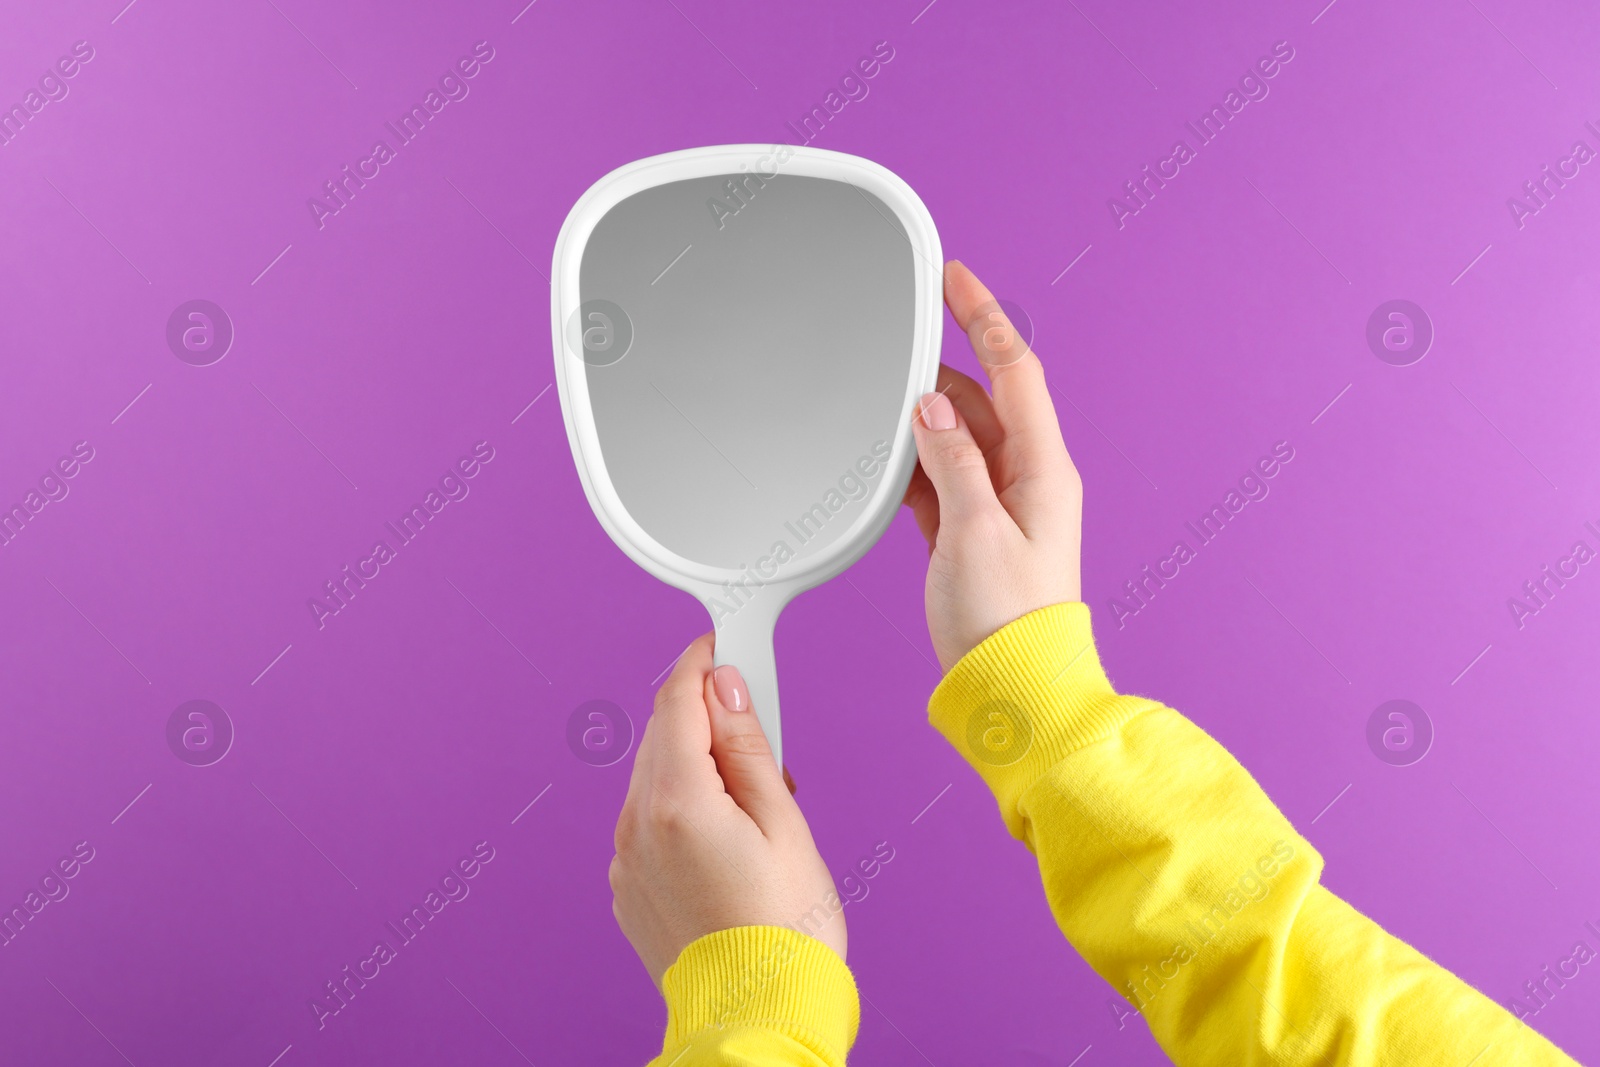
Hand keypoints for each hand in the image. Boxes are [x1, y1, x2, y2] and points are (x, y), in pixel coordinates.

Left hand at [610, 633, 844, 987]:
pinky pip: (649, 825)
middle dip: (706, 719)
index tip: (721, 644)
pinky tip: (728, 840)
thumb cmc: (786, 929)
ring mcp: (627, 863)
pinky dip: (682, 811)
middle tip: (763, 733)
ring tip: (758, 804)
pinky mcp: (629, 891)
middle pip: (662, 738)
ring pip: (654, 780)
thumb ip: (749, 746)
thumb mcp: (784, 822)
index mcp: (677, 802)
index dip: (700, 664)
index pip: (677, 702)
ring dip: (696, 768)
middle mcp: (637, 828)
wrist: (760, 1015)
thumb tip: (726, 687)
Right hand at [901, 260, 1082, 672]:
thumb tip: (933, 410)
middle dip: (942, 370)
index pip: (1016, 370)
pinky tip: (890, 462)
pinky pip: (943, 479)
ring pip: (959, 439)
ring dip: (924, 422)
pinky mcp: (974, 534)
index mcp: (1042, 469)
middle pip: (983, 399)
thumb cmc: (1005, 623)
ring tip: (886, 404)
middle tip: (899, 342)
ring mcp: (1001, 506)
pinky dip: (917, 465)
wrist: (1014, 691)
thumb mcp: (971, 531)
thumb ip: (951, 462)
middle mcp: (1028, 480)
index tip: (955, 277)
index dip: (985, 317)